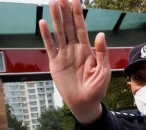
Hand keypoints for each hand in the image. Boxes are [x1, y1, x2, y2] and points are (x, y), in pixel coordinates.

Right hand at [39, 0, 110, 123]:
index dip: (78, 14)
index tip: (75, 0)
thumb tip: (100, 34)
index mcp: (86, 50)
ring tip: (52, 3)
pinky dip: (46, 35)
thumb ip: (101, 53)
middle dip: (65, 11)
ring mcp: (64, 55)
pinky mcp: (55, 63)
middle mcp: (74, 49)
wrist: (85, 103)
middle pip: (68, 26)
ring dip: (56, 18)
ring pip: (59, 33)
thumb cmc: (96, 88)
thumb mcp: (103, 71)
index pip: (81, 28)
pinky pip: (50, 46)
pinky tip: (43, 23)